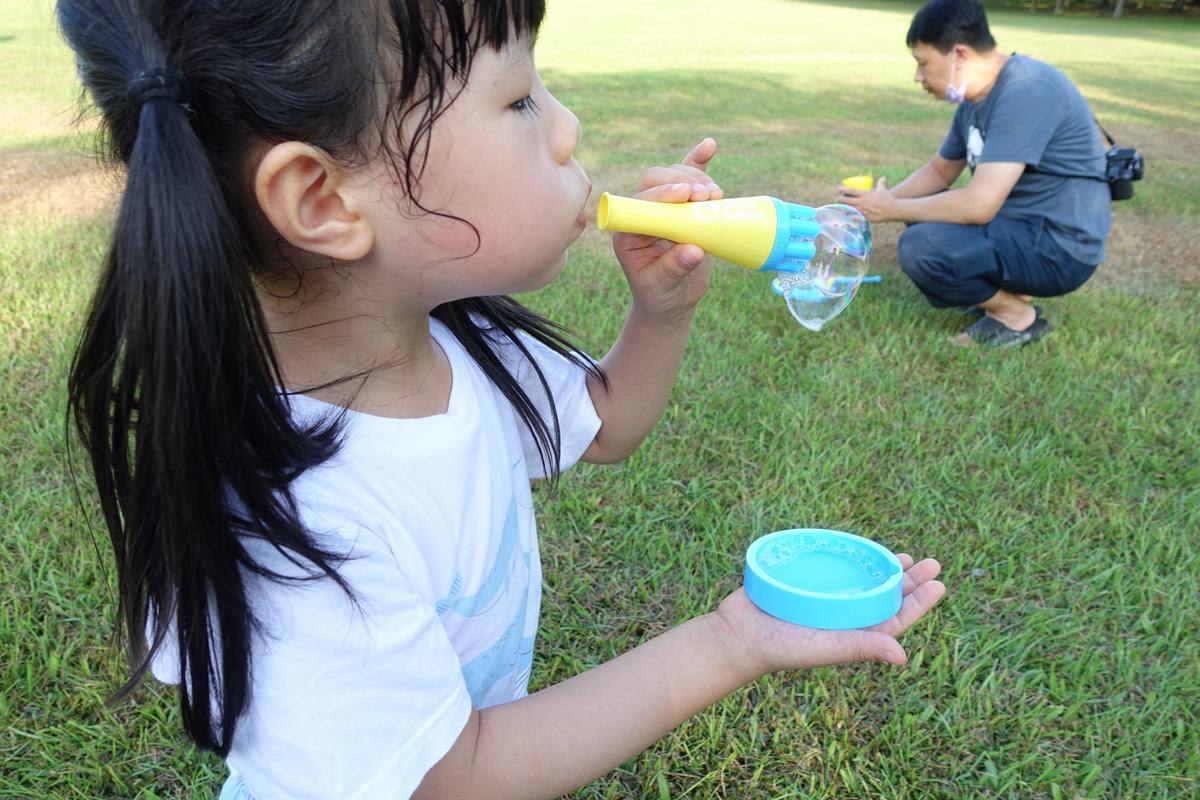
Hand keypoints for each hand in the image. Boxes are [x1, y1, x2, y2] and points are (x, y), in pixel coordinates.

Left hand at [611, 138, 721, 325]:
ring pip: (675, 176)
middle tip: (707, 197)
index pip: (641, 202)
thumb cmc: (661, 295)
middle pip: (656, 180)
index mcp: (629, 230)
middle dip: (682, 182)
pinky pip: (688, 176)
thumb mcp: (663, 287)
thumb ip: (674, 269)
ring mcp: (663, 205)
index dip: (662, 194)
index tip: (685, 195)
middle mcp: (643, 212)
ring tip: (716, 196)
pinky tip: (709, 146)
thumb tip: (695, 251)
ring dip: (697, 179)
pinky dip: (698, 161)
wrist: (672, 299)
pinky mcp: (684, 203)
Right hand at [713, 552, 945, 677]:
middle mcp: (844, 615)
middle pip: (884, 596)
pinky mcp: (806, 582)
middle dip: (908, 580)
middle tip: (931, 562)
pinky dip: (849, 558)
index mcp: (854, 633)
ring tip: (903, 556)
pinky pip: (834, 569)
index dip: (919, 602)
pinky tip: (859, 548)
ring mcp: (825, 599)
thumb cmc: (782, 647)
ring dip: (883, 569)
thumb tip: (904, 657)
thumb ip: (860, 647)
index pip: (895, 617)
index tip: (938, 584)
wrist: (738, 634)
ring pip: (862, 581)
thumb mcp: (825, 648)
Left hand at [837, 176, 893, 222]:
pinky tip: (844, 216)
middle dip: (840, 200)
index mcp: (865, 194)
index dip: (843, 189)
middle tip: (837, 199)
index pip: (851, 191)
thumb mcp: (883, 190)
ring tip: (839, 207)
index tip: (838, 189)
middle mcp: (862, 202)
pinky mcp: (864, 218)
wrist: (892, 210)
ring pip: (849, 209)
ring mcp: (863, 210)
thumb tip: (882, 178)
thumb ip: (881, 183)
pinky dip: (848, 216)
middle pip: (847, 200)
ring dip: (842, 208)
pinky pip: (853, 217)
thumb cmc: (887, 199)